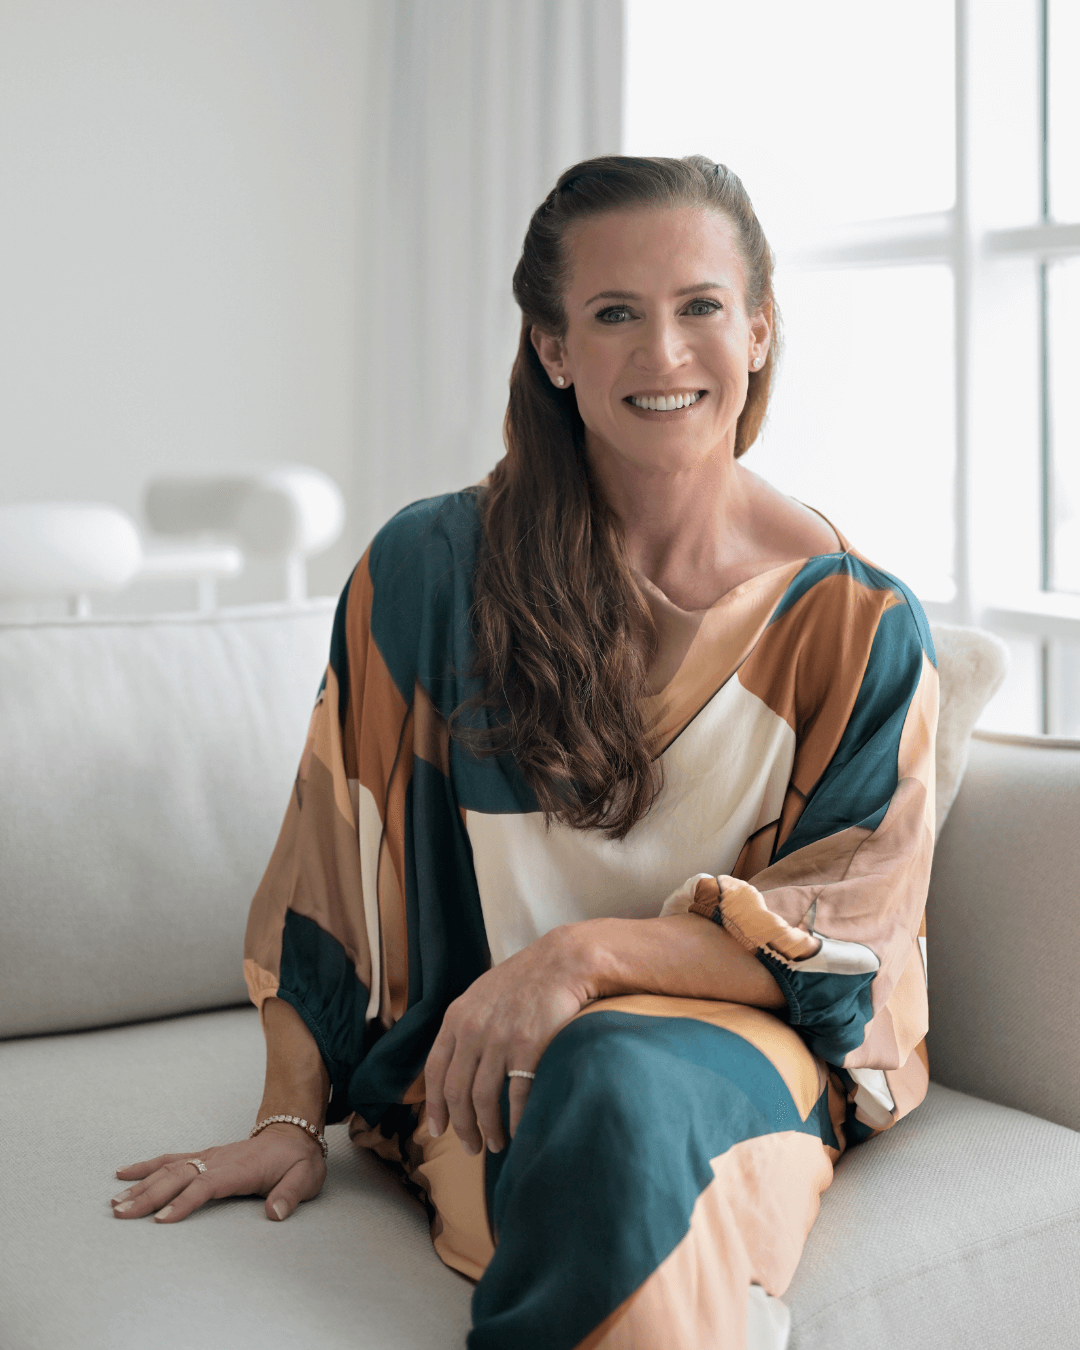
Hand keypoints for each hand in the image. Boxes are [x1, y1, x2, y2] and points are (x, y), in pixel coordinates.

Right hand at [111, 1123, 325, 1223]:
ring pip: (169, 1168)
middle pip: (179, 1177)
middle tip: (122, 1215)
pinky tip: (123, 1174)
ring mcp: (208, 1156)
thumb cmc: (298, 1160)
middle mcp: (219, 1159)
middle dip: (149, 1196)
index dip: (184, 1202)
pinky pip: (171, 1159)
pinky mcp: (203, 1156)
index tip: (161, 1221)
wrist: (294, 1131)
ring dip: (141, 1185)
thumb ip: (290, 1194)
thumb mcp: (306, 1177)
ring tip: (116, 1202)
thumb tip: (275, 1213)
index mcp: (240, 1168)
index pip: (207, 1185)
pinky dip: (146, 1166)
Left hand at [424, 926, 589, 1155]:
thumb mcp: (482, 995)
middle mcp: (473, 1030)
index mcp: (457, 1018)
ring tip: (495, 1144)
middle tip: (470, 1147)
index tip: (438, 1129)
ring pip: (483, 1100)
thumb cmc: (525, 980)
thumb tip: (456, 1063)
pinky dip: (515, 1120)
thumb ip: (465, 1025)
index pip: (435, 1071)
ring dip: (487, 1129)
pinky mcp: (528, 1047)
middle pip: (456, 1092)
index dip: (434, 1105)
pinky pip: (516, 1096)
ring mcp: (500, 1039)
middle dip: (461, 1127)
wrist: (562, 962)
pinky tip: (519, 1130)